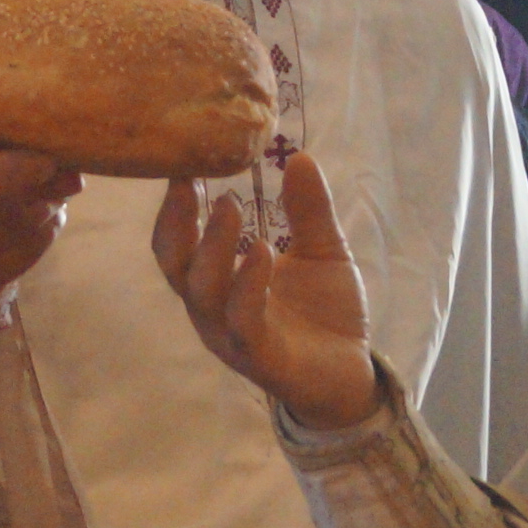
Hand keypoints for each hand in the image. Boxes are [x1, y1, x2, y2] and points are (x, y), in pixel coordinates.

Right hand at [152, 151, 377, 432]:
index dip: (174, 205)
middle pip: (175, 265)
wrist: (353, 372)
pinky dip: (247, 284)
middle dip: (177, 222)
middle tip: (191, 181)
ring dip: (211, 246)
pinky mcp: (258, 358)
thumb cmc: (326, 312)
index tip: (183, 162)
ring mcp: (230, 335)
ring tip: (230, 206)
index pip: (179, 242)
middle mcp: (212, 309)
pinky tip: (261, 251)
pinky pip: (242, 321)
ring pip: (201, 292)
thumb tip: (301, 155)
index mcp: (218, 281)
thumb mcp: (322, 249)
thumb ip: (309, 209)